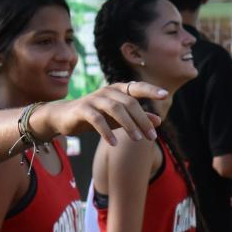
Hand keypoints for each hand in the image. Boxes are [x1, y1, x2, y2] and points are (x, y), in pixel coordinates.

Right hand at [32, 82, 166, 145]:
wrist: (65, 117)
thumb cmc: (96, 115)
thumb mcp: (119, 118)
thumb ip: (138, 117)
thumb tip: (159, 121)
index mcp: (118, 90)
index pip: (137, 87)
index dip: (151, 90)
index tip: (165, 95)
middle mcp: (107, 91)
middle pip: (129, 102)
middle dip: (142, 120)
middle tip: (152, 137)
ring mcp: (94, 99)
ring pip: (115, 109)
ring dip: (128, 125)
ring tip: (137, 139)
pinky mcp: (83, 109)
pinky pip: (97, 119)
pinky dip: (107, 132)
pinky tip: (114, 143)